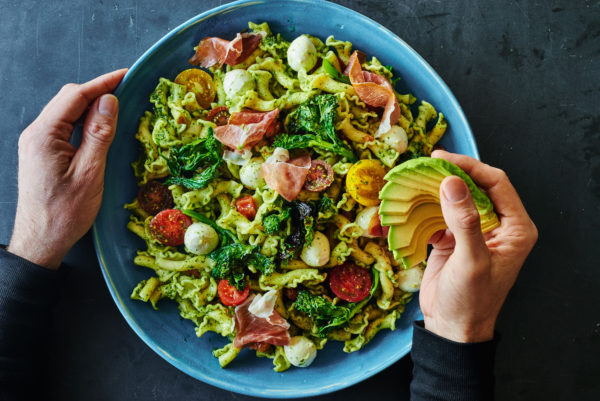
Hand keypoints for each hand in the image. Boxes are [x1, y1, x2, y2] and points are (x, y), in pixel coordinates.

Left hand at [8, 69, 126, 268]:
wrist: (41, 242)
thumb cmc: (65, 213)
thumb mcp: (89, 173)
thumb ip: (98, 134)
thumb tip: (109, 102)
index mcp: (43, 135)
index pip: (74, 96)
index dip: (102, 83)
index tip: (126, 75)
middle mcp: (35, 134)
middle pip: (68, 101)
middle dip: (97, 93)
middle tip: (127, 92)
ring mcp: (37, 144)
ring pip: (66, 113)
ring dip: (91, 108)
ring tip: (118, 108)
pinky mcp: (42, 154)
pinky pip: (64, 128)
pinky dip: (84, 123)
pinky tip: (100, 128)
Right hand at [419, 150, 537, 341]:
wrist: (451, 328)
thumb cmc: (471, 301)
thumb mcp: (471, 261)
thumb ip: (464, 221)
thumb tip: (451, 182)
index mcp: (515, 228)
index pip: (496, 183)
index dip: (470, 167)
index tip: (442, 158)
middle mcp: (497, 224)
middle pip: (473, 186)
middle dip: (448, 175)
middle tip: (423, 165)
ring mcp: (473, 230)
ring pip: (454, 198)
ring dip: (432, 189)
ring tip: (411, 180)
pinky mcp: (452, 237)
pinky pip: (438, 214)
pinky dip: (422, 208)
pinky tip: (406, 204)